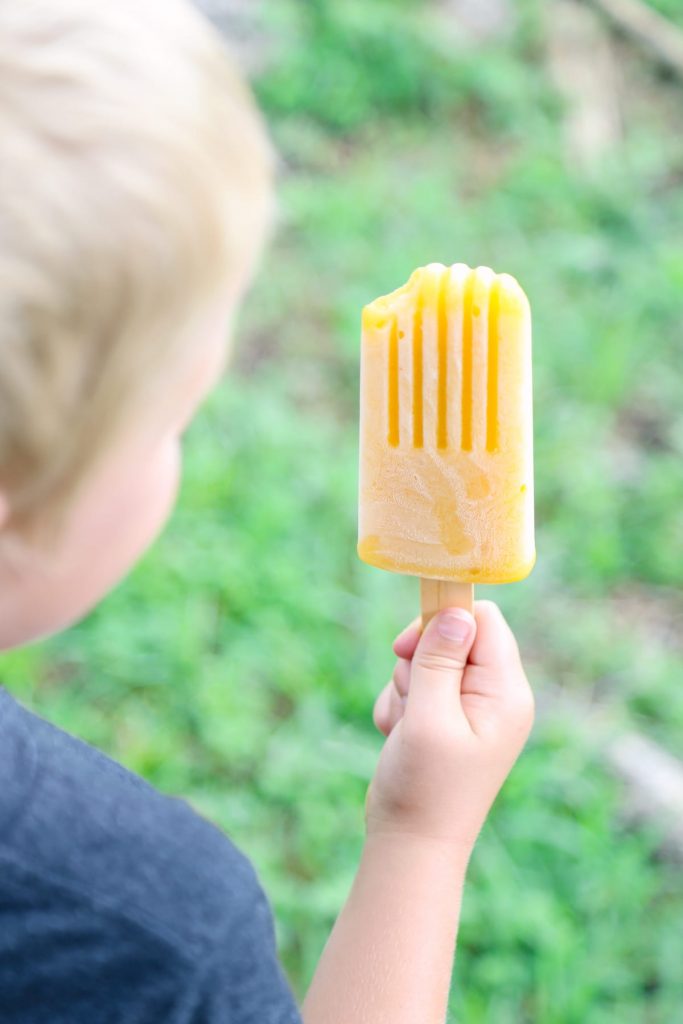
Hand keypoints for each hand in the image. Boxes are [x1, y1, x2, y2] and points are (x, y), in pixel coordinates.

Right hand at [366, 601, 533, 850]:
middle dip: (419, 662)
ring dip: (405, 687)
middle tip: (412, 700)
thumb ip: (441, 659)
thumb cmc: (423, 786)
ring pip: (427, 662)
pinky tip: (399, 738)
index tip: (406, 645)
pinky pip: (417, 687)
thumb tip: (457, 611)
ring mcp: (471, 709)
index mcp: (506, 692)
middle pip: (452, 637)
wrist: (410, 846)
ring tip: (406, 729)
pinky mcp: (447, 720)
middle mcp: (496, 697)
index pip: (483, 621)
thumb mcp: (429, 716)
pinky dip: (401, 706)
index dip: (443, 621)